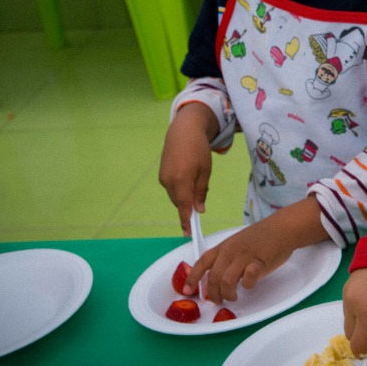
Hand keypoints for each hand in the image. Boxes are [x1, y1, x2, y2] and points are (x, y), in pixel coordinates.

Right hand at [158, 104, 218, 233]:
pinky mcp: (161, 174)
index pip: (183, 206)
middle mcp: (168, 181)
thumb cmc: (198, 150)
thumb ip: (201, 191)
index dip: (185, 221)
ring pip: (175, 196)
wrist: (183, 131)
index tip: (188, 234)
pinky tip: (187, 176)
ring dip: (184, 196)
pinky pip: (171, 188)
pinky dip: (179, 188)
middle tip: (200, 200)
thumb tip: (199, 210)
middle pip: (179, 202)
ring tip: (195, 180)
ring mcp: (163, 178)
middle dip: (188, 205)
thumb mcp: (205, 171)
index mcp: (181, 180)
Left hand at [184, 197, 328, 303]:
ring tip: (233, 297)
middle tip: (218, 301)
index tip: (187, 291)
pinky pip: (248, 279)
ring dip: (228, 294)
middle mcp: (230, 251)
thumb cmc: (260, 237)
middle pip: (213, 277)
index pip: (202, 262)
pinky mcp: (259, 262)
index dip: (192, 278)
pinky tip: (250, 285)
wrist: (281, 228)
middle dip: (213, 293)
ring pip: (226, 281)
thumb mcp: (237, 243)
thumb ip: (226, 258)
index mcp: (223, 246)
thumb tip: (216, 277)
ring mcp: (244, 256)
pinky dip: (247, 285)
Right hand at [342, 268, 366, 363]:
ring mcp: (346, 295)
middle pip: (350, 335)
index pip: (357, 345)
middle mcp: (352, 306)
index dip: (366, 351)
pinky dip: (357, 311)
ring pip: (348, 322)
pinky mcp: (344, 288)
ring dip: (359, 324)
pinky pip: (347, 309)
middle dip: (363, 337)